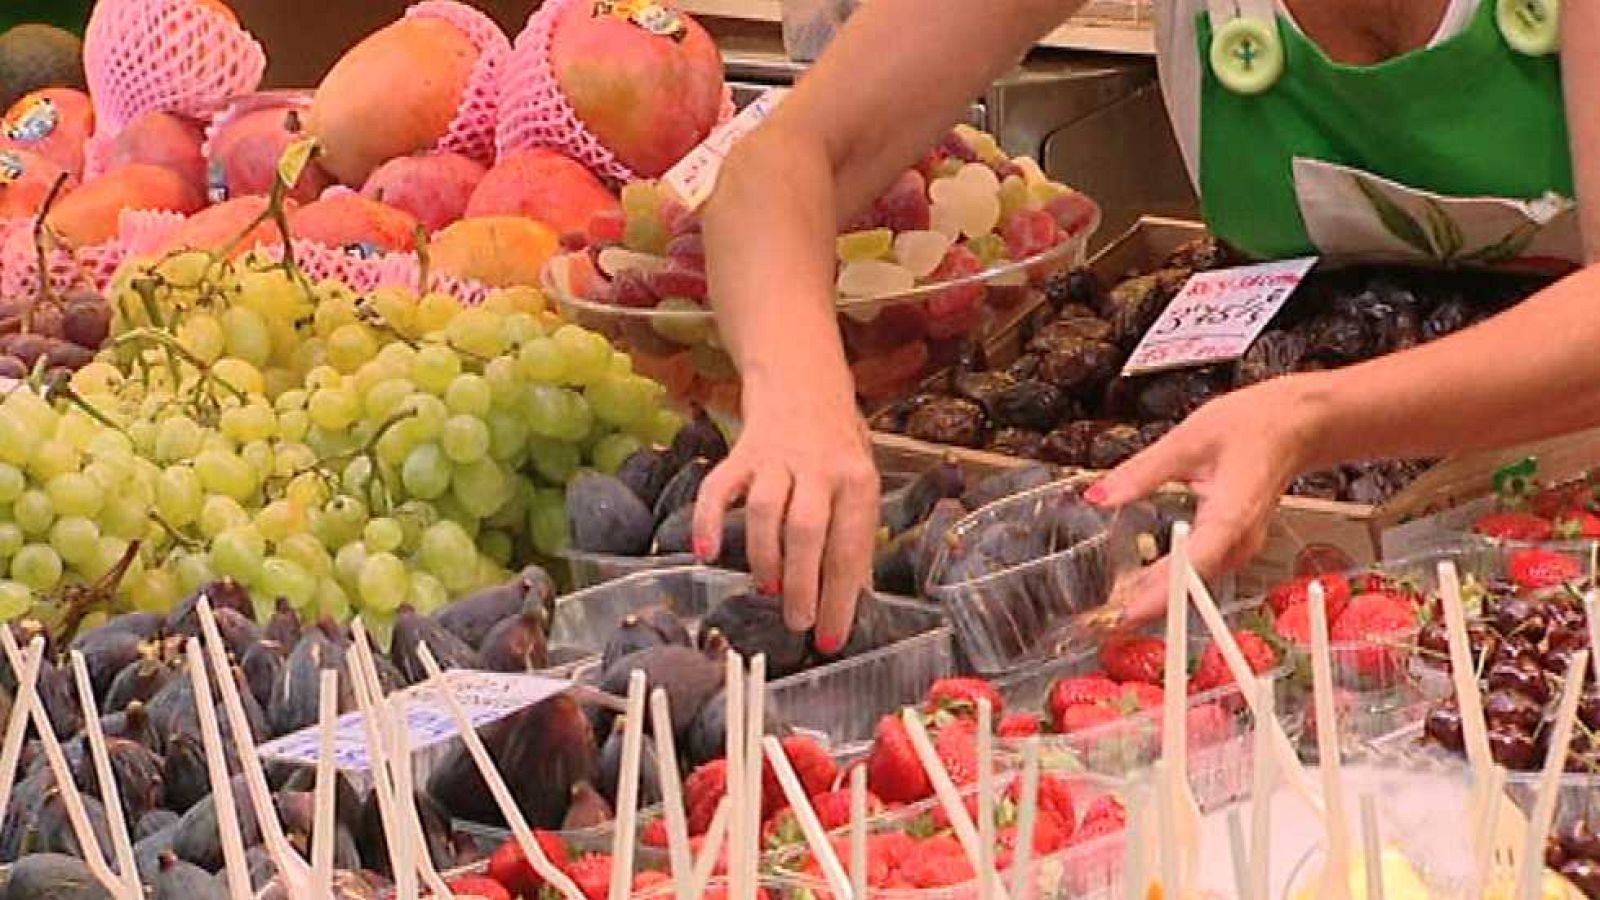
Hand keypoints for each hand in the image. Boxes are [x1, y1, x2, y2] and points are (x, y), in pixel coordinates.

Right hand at [691, 381, 879, 652]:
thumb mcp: (859, 484)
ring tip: (766, 589)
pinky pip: (718, 488)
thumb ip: (853, 535)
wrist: (803, 381)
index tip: (831, 639)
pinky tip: (706, 554)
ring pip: (766, 511)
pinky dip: (708, 521)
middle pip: (808, 531)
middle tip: (797, 622)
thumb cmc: (836, 447)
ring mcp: (777, 459)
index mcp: (857, 480)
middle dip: (802, 586)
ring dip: (765, 557)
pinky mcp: (740, 454)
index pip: (850, 548)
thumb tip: (852, 600)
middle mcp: (819, 468)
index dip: (841, 598)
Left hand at [1088, 376, 1323, 622]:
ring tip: (1114, 609)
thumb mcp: (1186, 441)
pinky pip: (1200, 573)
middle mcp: (1240, 541)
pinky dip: (1171, 581)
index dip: (1160, 593)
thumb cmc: (1252, 427)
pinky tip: (1142, 584)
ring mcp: (1240, 547)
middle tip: (1105, 622)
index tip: (1128, 613)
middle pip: (1192, 585)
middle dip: (1149, 605)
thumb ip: (1140, 472)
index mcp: (1231, 516)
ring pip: (1196, 583)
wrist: (1294, 426)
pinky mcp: (1234, 546)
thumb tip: (1099, 496)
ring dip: (1158, 597)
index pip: (1193, 565)